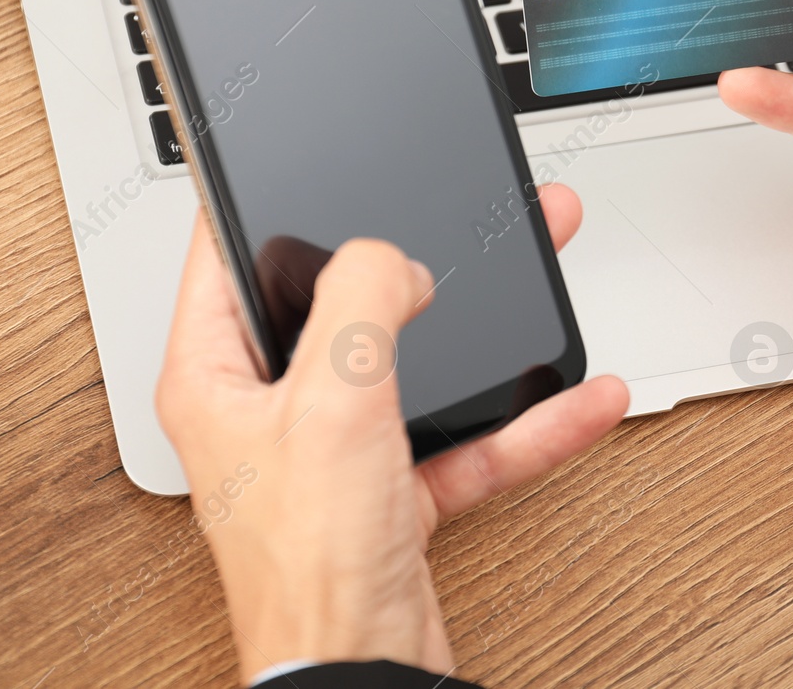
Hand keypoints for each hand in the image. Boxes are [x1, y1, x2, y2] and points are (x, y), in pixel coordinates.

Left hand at [157, 184, 627, 681]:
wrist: (361, 677)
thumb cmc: (308, 569)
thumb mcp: (333, 403)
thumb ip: (361, 304)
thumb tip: (391, 257)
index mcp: (217, 376)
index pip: (222, 256)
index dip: (257, 199)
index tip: (292, 156)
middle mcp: (270, 408)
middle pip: (340, 301)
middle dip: (409, 252)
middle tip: (448, 204)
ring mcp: (334, 448)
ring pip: (414, 360)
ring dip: (480, 324)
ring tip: (535, 264)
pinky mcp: (392, 489)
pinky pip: (463, 436)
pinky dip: (522, 421)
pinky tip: (575, 399)